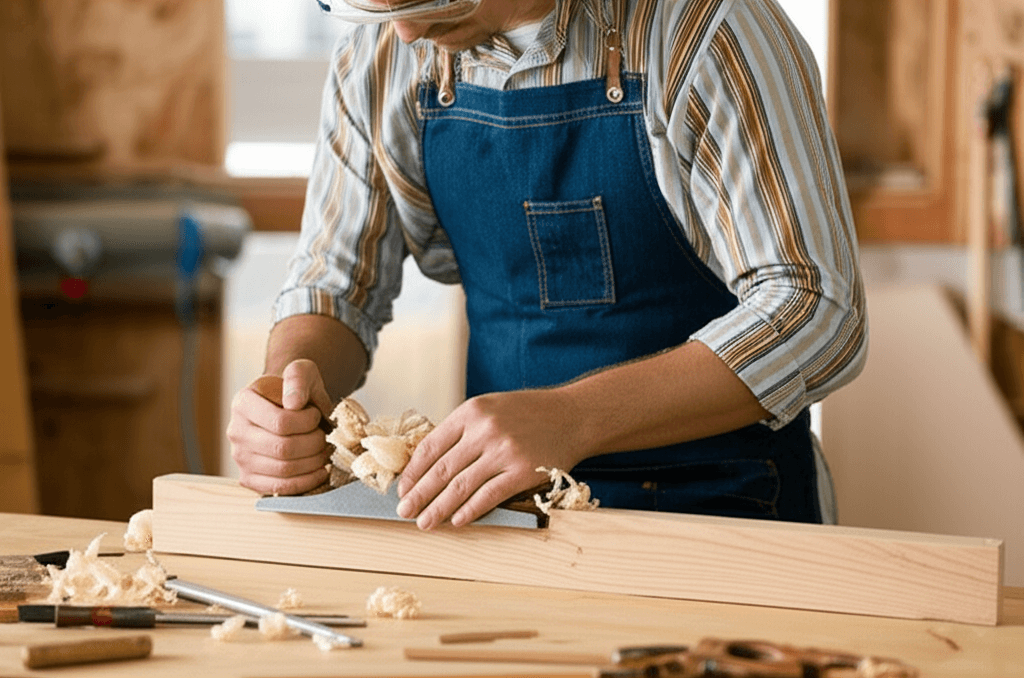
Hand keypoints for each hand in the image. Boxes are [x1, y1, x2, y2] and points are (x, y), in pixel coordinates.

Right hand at [227, 359, 333, 494]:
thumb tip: (293, 403)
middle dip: (314, 444)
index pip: (280, 422)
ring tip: (325, 450)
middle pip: (282, 448)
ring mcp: (240, 457)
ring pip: (283, 470)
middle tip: (326, 437)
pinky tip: (320, 470)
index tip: (316, 415)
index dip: (307, 422)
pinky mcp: (249, 478)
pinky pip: (279, 488)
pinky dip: (305, 482)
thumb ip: (298, 378)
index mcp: (243, 403)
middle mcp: (235, 431)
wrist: (288, 406)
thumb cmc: (296, 390)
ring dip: (314, 463)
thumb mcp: (301, 372)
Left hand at [395, 389, 586, 529]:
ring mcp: (505, 451)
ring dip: (439, 508)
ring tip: (425, 523)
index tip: (402, 489)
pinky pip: (489, 496)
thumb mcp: (490, 408)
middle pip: (441, 469)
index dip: (413, 472)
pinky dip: (470, 510)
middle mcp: (485, 430)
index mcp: (471, 412)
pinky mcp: (524, 472)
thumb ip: (462, 431)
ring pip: (461, 486)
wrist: (573, 415)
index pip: (431, 446)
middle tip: (404, 512)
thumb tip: (429, 464)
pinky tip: (457, 521)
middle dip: (419, 495)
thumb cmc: (529, 413)